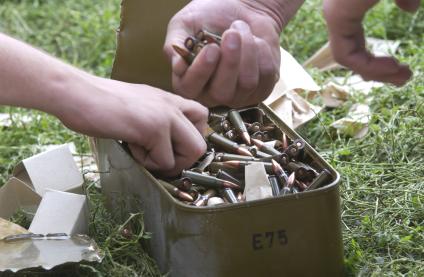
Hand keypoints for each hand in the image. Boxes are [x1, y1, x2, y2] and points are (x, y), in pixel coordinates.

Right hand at [57, 76, 207, 175]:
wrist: (76, 93)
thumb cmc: (100, 103)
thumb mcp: (138, 106)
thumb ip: (157, 120)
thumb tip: (167, 148)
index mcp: (169, 99)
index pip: (203, 117)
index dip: (191, 138)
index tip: (171, 146)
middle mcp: (172, 105)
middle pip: (202, 143)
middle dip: (183, 160)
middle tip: (160, 158)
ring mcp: (165, 115)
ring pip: (193, 153)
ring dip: (168, 163)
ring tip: (143, 152)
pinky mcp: (153, 128)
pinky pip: (165, 161)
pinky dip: (147, 163)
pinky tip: (130, 147)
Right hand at [164, 0, 302, 107]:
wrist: (242, 8)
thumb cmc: (209, 17)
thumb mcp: (184, 24)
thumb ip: (175, 44)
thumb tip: (177, 66)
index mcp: (189, 82)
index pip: (190, 90)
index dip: (200, 72)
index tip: (211, 49)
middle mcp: (213, 94)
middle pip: (221, 93)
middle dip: (229, 63)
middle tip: (230, 35)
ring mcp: (239, 95)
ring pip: (246, 83)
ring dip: (247, 50)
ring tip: (240, 29)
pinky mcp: (262, 88)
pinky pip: (265, 75)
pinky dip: (262, 51)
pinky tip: (254, 41)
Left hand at [323, 0, 419, 85]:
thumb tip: (410, 9)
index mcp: (349, 5)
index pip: (354, 46)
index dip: (375, 63)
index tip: (399, 67)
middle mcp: (337, 11)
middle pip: (352, 55)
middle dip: (376, 72)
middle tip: (403, 78)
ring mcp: (335, 12)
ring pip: (347, 58)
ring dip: (375, 73)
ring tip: (402, 77)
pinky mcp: (337, 14)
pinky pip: (345, 53)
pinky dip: (366, 66)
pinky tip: (391, 66)